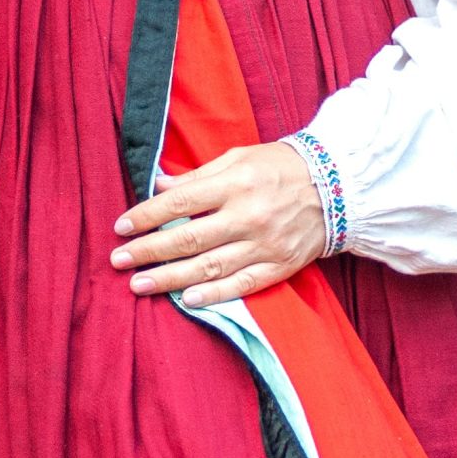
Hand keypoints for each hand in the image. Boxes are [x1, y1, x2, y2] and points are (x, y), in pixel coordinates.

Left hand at [112, 141, 326, 306]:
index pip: (180, 203)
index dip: (146, 216)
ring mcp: (264, 245)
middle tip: (118, 261)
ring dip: (170, 278)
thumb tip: (159, 186)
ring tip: (139, 285)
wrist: (337, 186)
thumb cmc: (280, 167)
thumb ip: (198, 175)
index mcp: (235, 183)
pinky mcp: (280, 266)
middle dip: (148, 251)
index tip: (120, 227)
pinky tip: (186, 300)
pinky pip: (242, 285)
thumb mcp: (239, 157)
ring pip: (209, 267)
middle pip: (188, 239)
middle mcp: (247, 216)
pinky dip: (214, 295)